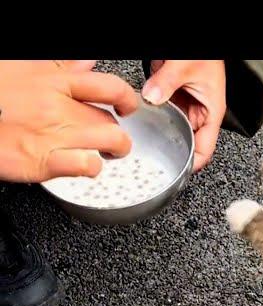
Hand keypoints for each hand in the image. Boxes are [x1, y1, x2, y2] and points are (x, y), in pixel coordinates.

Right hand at [0, 60, 137, 182]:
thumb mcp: (19, 69)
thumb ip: (58, 66)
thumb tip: (87, 63)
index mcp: (52, 81)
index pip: (108, 86)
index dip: (126, 99)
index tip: (127, 108)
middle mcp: (57, 106)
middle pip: (110, 120)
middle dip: (116, 132)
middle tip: (111, 140)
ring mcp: (52, 133)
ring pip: (110, 141)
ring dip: (114, 151)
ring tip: (106, 155)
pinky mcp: (42, 160)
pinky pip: (86, 164)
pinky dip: (92, 168)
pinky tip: (86, 167)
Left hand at [141, 60, 225, 171]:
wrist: (200, 36)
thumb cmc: (205, 52)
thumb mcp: (185, 65)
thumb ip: (167, 81)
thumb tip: (152, 97)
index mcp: (212, 113)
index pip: (204, 150)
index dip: (191, 165)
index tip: (174, 173)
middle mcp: (199, 113)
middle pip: (186, 143)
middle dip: (171, 152)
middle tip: (151, 160)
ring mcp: (186, 106)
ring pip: (173, 130)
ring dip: (160, 135)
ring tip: (142, 145)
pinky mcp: (173, 97)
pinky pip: (163, 115)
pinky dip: (153, 119)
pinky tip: (140, 123)